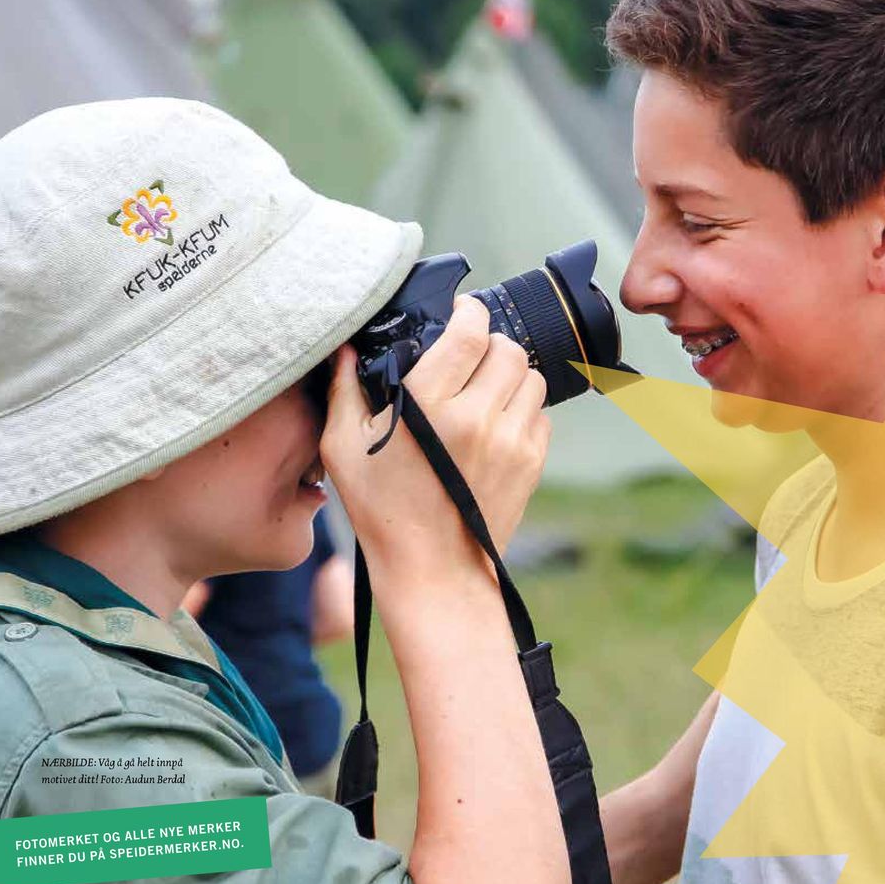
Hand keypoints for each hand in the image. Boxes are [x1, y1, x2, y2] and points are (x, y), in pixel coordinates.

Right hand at [320, 296, 550, 575]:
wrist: (433, 572)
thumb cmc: (381, 512)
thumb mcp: (344, 450)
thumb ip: (343, 390)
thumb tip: (345, 348)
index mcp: (428, 404)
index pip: (469, 331)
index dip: (469, 311)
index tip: (461, 312)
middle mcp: (476, 416)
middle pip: (508, 348)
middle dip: (490, 343)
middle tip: (470, 356)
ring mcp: (510, 440)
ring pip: (531, 376)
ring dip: (511, 374)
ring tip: (485, 390)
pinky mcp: (531, 462)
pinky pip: (541, 414)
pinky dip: (523, 409)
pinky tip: (496, 424)